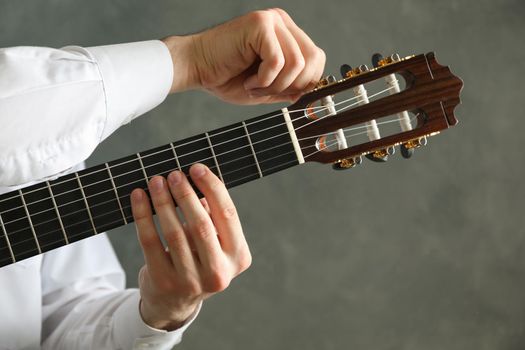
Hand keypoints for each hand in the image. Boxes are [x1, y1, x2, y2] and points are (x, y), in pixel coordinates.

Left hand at [130, 164, 250, 329]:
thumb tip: (196, 179)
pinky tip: (139, 197)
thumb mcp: (214, 242)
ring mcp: (191, 281)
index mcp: (238, 257)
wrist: (175, 302)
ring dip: (163, 201)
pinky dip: (143, 215)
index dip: (212, 188)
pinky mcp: (163, 282)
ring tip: (156, 181)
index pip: (227, 215)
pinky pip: (150, 241)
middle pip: (201, 224)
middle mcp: (219, 273)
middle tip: (174, 174)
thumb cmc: (198, 260)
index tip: (197, 169)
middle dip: (185, 194)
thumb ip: (210, 215)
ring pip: (174, 231)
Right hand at [162, 8, 325, 103]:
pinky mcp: (260, 24)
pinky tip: (248, 80)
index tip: (281, 93)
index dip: (305, 82)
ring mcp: (272, 21)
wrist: (196, 68)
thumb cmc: (227, 77)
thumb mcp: (267, 88)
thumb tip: (312, 94)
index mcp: (287, 35)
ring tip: (254, 86)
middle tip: (265, 90)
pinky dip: (264, 80)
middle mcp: (282, 23)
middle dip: (292, 85)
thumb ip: (291, 88)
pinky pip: (278, 62)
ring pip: (297, 63)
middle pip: (312, 60)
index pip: (316, 59)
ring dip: (275, 85)